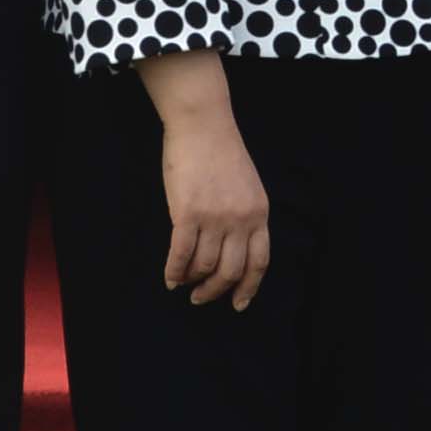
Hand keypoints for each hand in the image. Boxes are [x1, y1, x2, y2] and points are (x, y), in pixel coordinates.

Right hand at [142, 53, 271, 309]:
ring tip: (183, 284)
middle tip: (201, 298)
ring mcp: (215, 218)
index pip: (259, 262)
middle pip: (231, 270)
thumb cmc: (223, 153)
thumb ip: (246, 216)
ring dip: (192, 281)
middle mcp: (241, 220)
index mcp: (260, 214)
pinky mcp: (188, 214)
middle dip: (215, 291)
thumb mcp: (249, 187)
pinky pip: (181, 254)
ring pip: (204, 266)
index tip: (238, 304)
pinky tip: (170, 278)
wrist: (203, 125)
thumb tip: (233, 248)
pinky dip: (174, 271)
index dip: (248, 288)